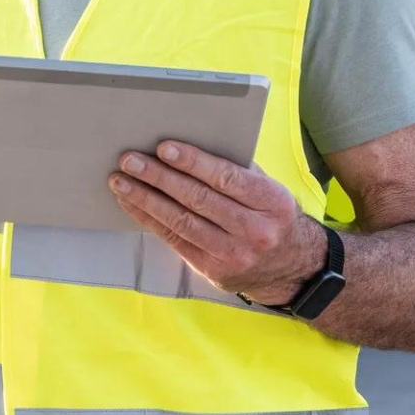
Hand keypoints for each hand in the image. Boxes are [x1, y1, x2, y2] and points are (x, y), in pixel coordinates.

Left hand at [109, 141, 324, 305]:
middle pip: (198, 199)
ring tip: (120, 181)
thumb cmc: (273, 216)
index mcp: (272, 203)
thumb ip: (239, 170)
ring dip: (145, 199)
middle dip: (159, 177)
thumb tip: (192, 144)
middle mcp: (254, 231)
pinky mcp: (214, 270)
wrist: (294, 269)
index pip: (226, 178)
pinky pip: (175, 241)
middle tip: (130, 160)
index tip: (163, 148)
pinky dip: (150, 220)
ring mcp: (233, 254)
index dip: (192, 162)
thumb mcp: (270, 191)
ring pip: (181, 222)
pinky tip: (132, 203)